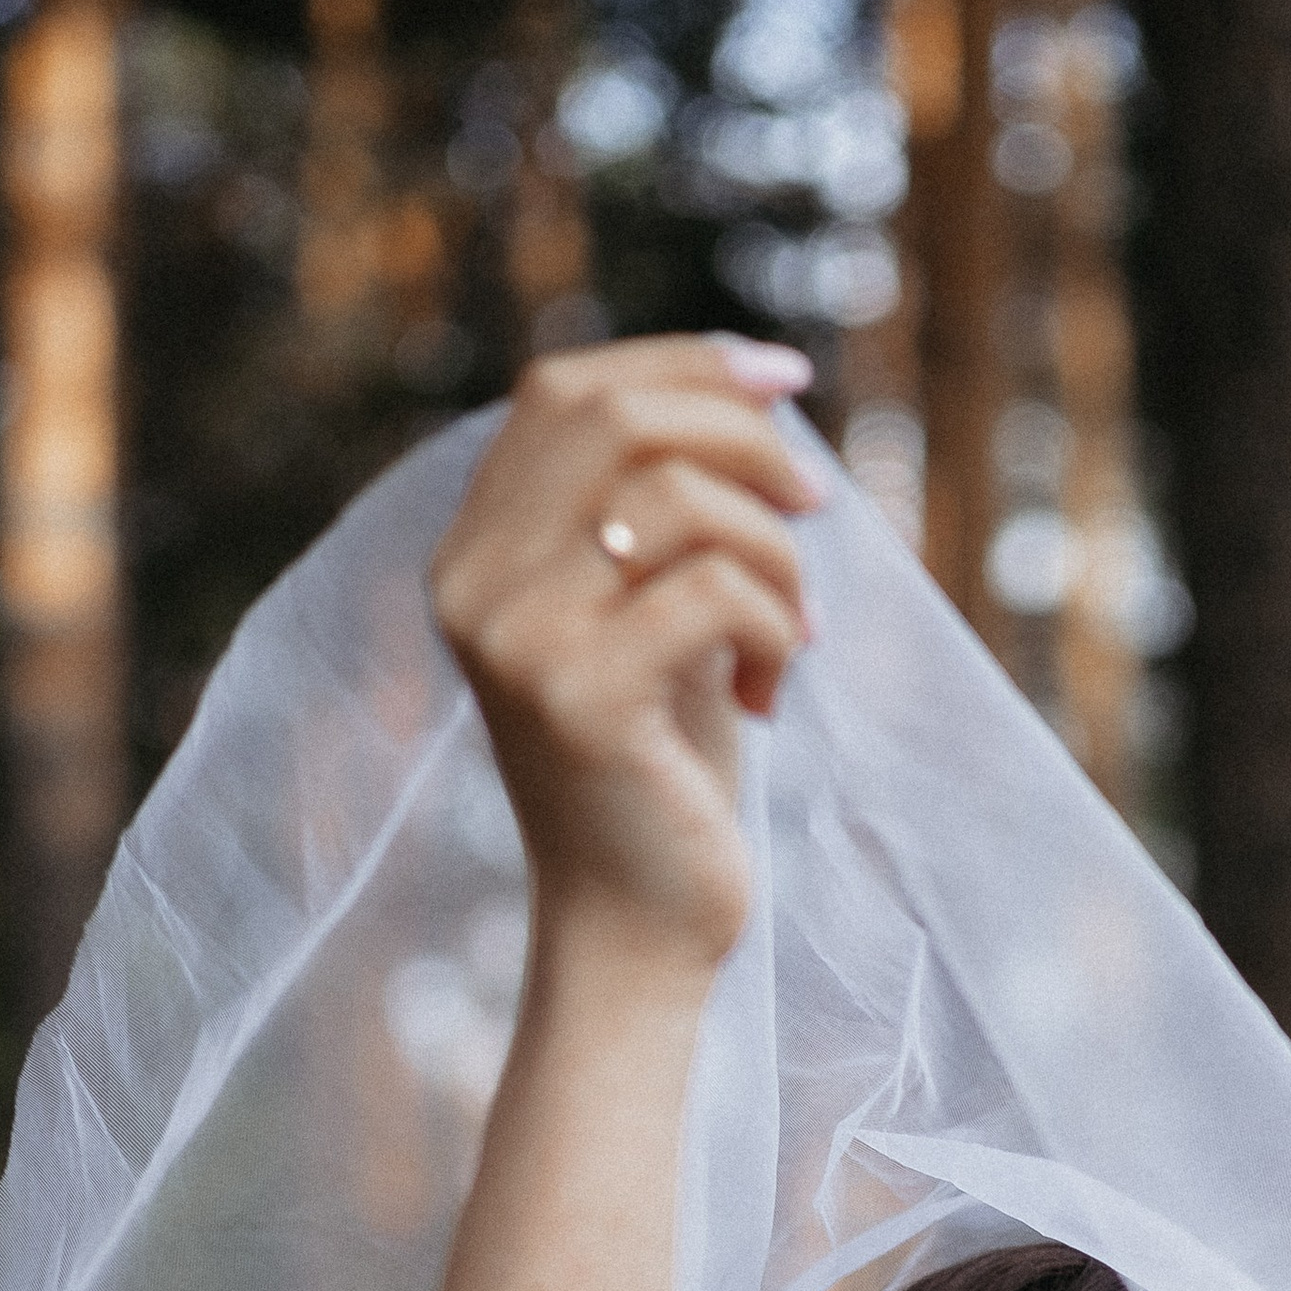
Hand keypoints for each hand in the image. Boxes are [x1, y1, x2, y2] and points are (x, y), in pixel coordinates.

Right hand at [428, 333, 824, 970]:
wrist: (636, 926)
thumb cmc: (662, 770)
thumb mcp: (655, 613)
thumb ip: (662, 510)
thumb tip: (756, 395)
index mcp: (475, 550)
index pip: (566, 392)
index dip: (683, 364)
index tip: (786, 381)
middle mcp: (473, 583)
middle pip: (618, 422)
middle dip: (746, 443)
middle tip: (818, 509)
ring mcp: (516, 638)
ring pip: (681, 500)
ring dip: (779, 557)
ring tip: (797, 635)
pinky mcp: (578, 697)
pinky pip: (717, 594)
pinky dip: (779, 631)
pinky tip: (773, 696)